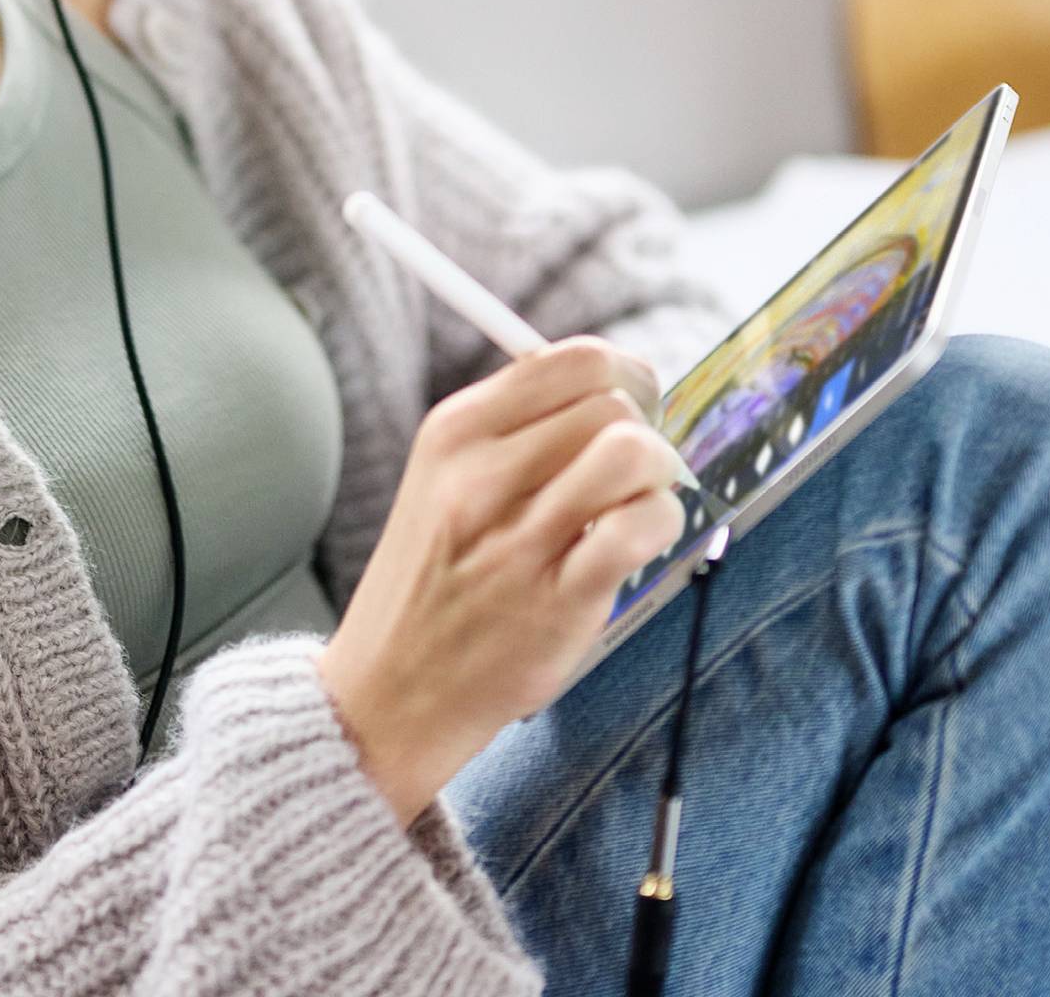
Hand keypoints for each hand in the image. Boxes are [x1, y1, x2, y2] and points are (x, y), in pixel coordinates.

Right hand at [316, 335, 682, 828]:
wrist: (388, 690)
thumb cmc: (435, 578)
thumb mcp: (444, 478)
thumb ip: (517, 427)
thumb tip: (616, 385)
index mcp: (454, 430)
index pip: (572, 359)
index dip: (626, 376)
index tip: (633, 408)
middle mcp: (480, 474)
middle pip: (610, 403)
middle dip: (645, 430)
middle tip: (634, 472)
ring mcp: (517, 538)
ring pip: (632, 453)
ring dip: (657, 477)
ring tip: (635, 506)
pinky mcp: (557, 600)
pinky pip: (641, 526)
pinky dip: (661, 525)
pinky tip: (636, 544)